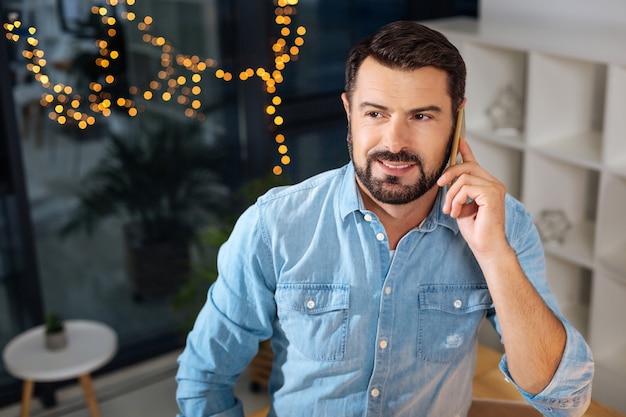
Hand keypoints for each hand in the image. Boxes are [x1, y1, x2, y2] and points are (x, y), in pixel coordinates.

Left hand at [437, 137, 508, 255]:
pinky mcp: (492, 194)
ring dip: (451, 195)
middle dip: (449, 174)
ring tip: (450, 210)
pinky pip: (466, 188)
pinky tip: (457, 213)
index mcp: (488, 185)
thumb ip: (458, 191)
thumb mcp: (461, 205)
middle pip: (467, 166)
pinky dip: (457, 200)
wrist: (486, 247)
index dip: (466, 151)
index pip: (475, 164)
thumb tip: (447, 178)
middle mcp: (494, 184)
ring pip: (463, 178)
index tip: (459, 141)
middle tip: (439, 184)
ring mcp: (495, 188)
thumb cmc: (475, 230)